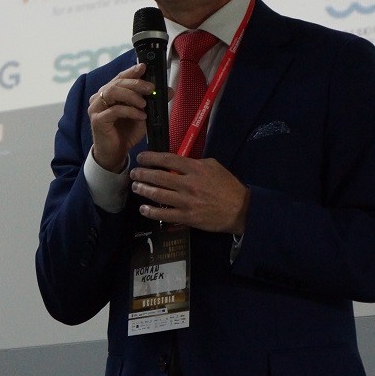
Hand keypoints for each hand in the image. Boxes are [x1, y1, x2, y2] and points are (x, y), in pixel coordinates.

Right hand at [88, 63, 153, 171]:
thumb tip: (169, 90)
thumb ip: (153, 102)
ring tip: (145, 103)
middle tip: (151, 88)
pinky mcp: (97, 120)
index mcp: (110, 93)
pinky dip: (129, 111)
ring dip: (131, 95)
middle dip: (136, 83)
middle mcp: (100, 97)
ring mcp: (96, 108)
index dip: (132, 71)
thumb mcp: (143, 115)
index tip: (144, 67)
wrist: (115, 153)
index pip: (120, 77)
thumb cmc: (126, 133)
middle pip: (117, 82)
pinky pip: (114, 111)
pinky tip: (140, 115)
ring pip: (113, 92)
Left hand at [130, 151, 249, 234]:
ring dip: (143, 190)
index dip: (151, 157)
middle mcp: (188, 184)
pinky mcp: (187, 217)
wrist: (241, 209)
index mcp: (196, 168)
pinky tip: (143, 208)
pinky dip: (151, 211)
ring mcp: (186, 201)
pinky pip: (164, 214)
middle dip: (142, 174)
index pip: (168, 160)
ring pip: (158, 195)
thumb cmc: (228, 186)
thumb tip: (177, 162)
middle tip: (134, 173)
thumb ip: (195, 162)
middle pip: (159, 177)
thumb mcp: (214, 166)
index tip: (141, 158)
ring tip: (135, 187)